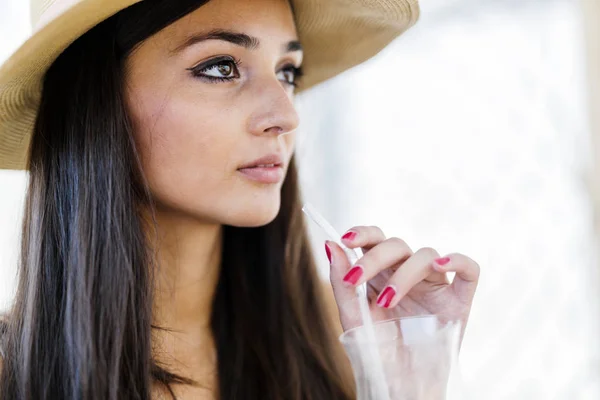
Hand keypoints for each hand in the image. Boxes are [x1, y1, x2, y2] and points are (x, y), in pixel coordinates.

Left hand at [325, 226, 478, 337]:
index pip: (375, 240)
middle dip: (373, 258)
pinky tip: (441, 265)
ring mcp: (435, 284)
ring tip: (386, 301)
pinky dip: (457, 260)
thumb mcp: (353, 317)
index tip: (345, 238)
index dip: (363, 233)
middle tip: (355, 279)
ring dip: (403, 273)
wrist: (400, 384)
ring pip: (425, 254)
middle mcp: (408, 273)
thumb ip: (341, 281)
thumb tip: (331, 244)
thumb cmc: (377, 352)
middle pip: (396, 245)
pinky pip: (469, 270)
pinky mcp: (459, 300)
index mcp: (382, 274)